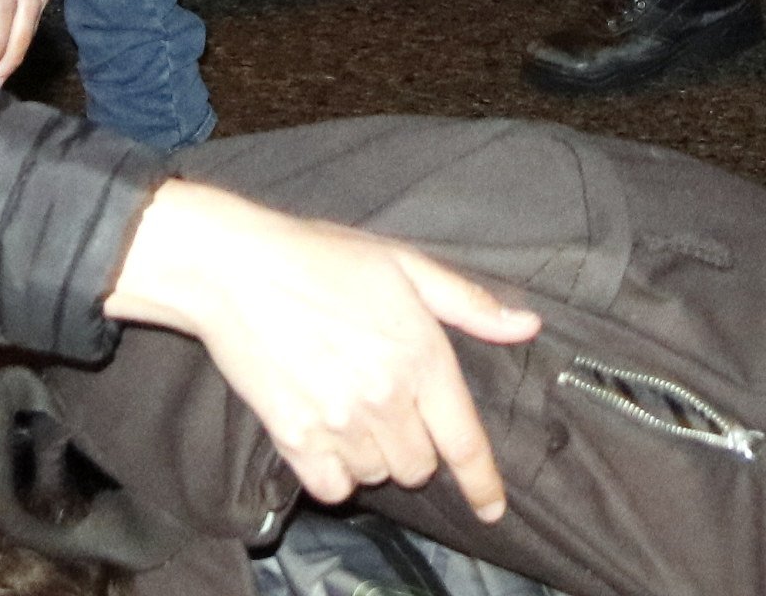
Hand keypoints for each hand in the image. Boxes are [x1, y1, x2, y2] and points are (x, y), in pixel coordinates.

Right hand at [105, 181, 540, 518]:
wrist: (238, 269)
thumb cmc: (323, 259)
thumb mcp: (406, 265)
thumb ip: (470, 304)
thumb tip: (527, 326)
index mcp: (421, 356)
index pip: (464, 441)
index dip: (483, 482)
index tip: (491, 507)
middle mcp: (385, 397)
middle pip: (419, 466)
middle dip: (416, 445)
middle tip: (392, 405)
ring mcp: (338, 422)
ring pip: (377, 476)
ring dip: (375, 456)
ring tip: (354, 409)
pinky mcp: (294, 437)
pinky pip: (332, 487)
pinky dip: (337, 474)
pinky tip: (330, 439)